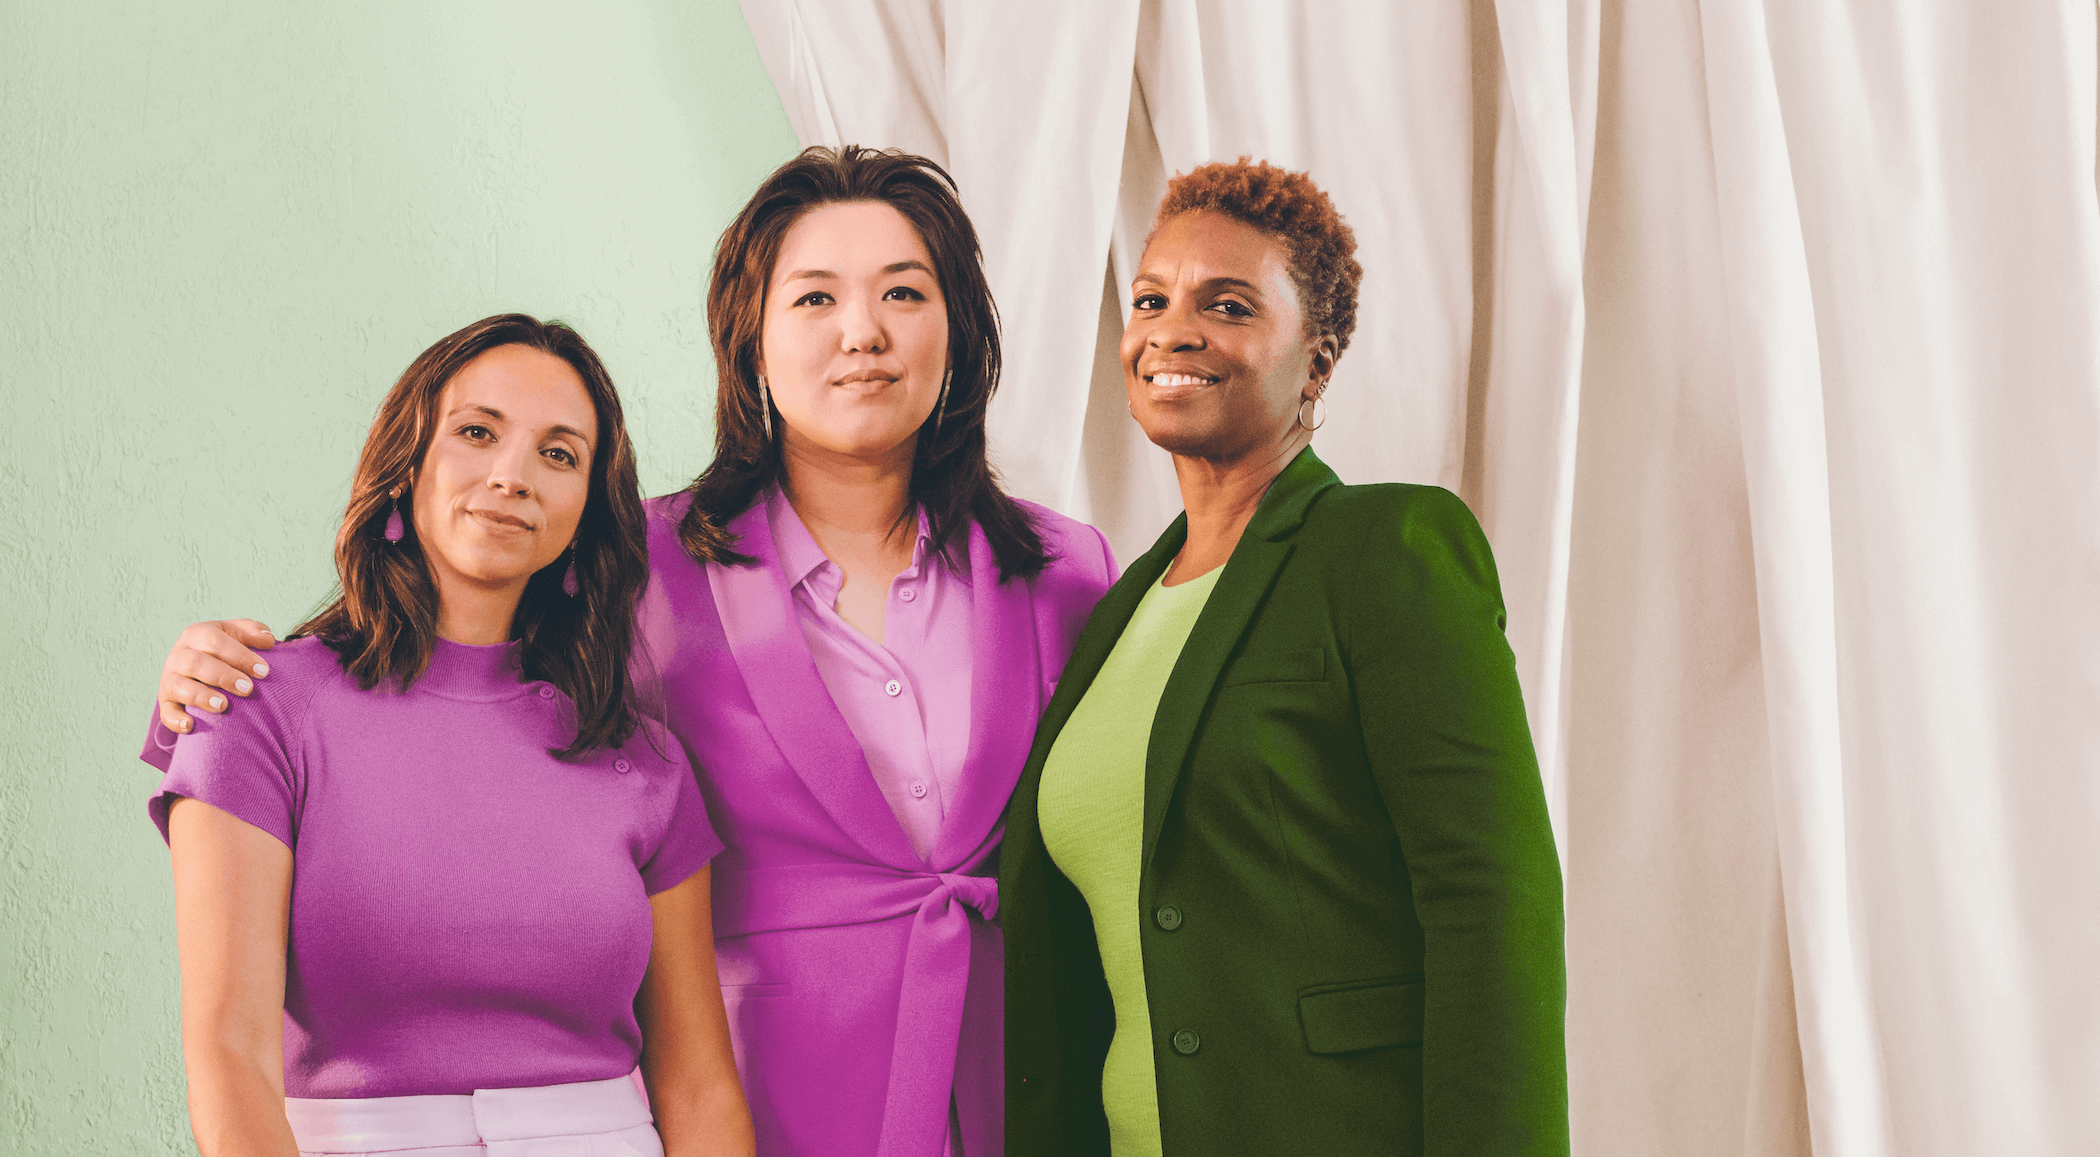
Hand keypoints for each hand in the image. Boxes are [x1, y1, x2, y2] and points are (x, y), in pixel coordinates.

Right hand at [159, 620, 276, 734]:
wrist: (196, 664)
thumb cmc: (223, 648)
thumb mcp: (235, 634)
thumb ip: (252, 632)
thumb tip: (267, 639)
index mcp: (197, 634)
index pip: (215, 641)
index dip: (240, 655)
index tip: (263, 671)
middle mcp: (179, 655)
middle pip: (196, 663)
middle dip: (223, 676)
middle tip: (248, 689)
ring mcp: (170, 678)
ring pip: (178, 686)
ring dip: (200, 696)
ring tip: (223, 705)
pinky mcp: (165, 700)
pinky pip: (166, 712)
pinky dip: (175, 720)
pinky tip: (190, 726)